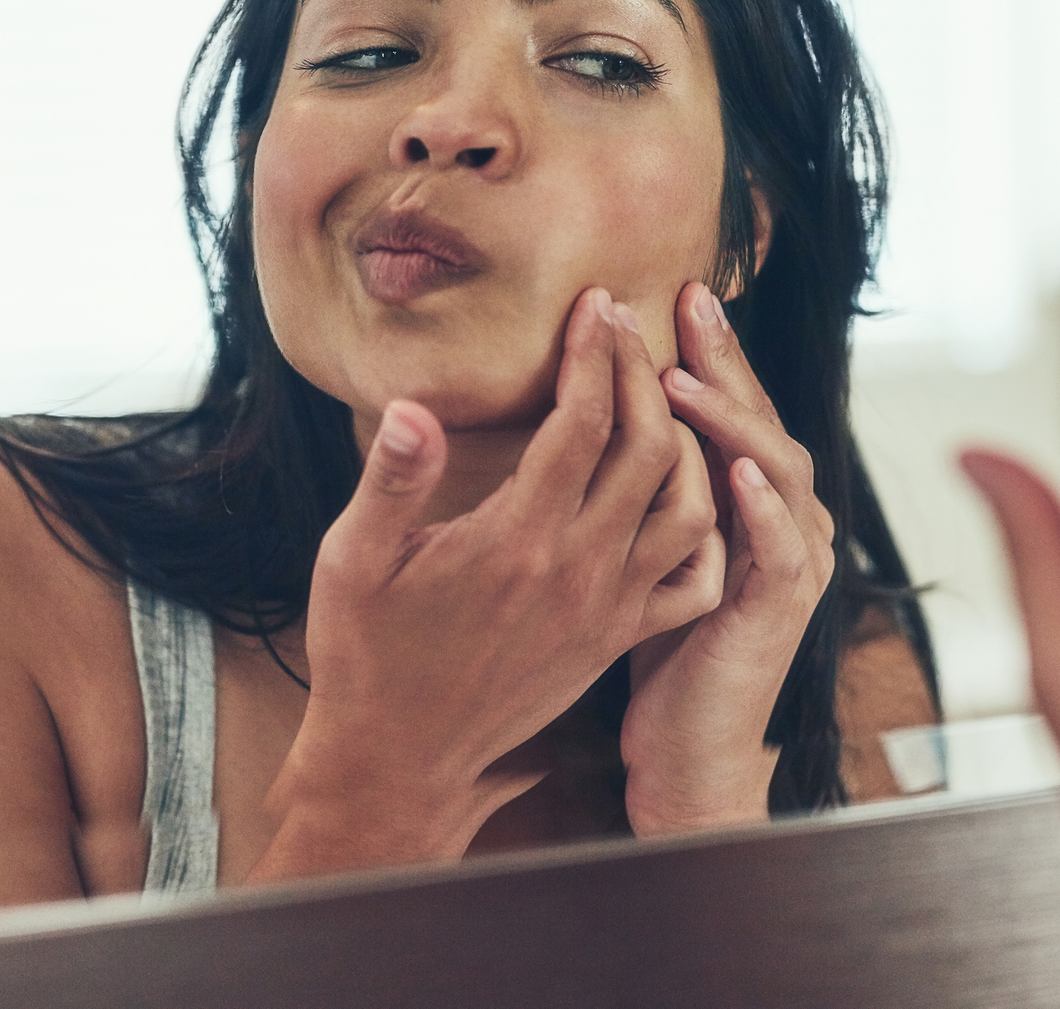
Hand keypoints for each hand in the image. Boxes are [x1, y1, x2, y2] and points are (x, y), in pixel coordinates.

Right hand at [251, 288, 720, 878]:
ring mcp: (609, 609)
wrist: (400, 757)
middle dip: (644, 375)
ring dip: (687, 443)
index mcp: (517, 539)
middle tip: (626, 326)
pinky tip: (684, 489)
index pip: (582, 421)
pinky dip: (707, 527)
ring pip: (690, 508)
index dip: (594, 352)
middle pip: (650, 449)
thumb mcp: (353, 562)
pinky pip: (696, 579)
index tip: (596, 301)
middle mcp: (579, 571)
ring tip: (659, 396)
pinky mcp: (619, 639)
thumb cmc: (366, 653)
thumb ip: (391, 481)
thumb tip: (411, 406)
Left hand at [621, 281, 837, 835]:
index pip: (731, 409)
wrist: (684, 753)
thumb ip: (637, 484)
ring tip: (686, 377)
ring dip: (735, 420)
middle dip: (727, 359)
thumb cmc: (658, 650)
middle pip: (762, 419)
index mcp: (750, 504)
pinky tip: (737, 471)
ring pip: (779, 468)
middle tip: (691, 299)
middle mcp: (784, 521)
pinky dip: (765, 507)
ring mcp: (791, 564)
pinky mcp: (782, 612)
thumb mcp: (642, 550)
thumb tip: (583, 411)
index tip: (668, 292)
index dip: (707, 352)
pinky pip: (783, 548)